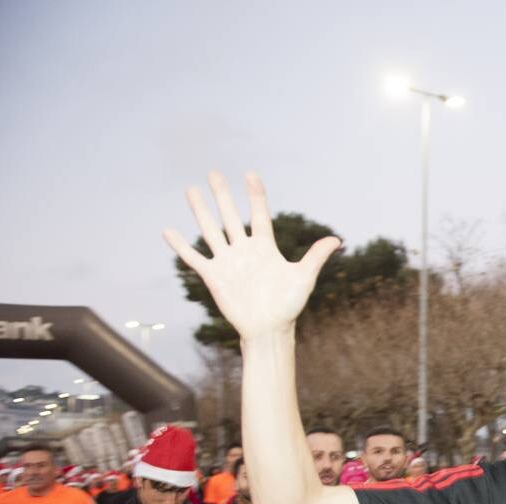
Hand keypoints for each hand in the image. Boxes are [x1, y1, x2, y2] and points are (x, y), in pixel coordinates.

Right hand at [164, 172, 341, 340]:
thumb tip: (337, 239)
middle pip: (230, 217)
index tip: (250, 174)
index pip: (259, 215)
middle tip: (213, 173)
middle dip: (223, 195)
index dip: (255, 195)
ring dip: (200, 212)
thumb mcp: (304, 278)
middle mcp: (244, 250)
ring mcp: (228, 262)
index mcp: (265, 247)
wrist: (269, 329)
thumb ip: (316, 257)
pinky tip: (168, 231)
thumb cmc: (288, 305)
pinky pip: (194, 258)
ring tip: (191, 190)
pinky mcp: (214, 276)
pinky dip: (181, 246)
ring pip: (211, 231)